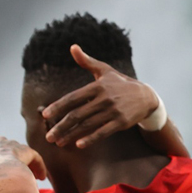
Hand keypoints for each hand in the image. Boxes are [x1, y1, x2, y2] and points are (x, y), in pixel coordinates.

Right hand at [0, 137, 46, 179]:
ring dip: (29, 165)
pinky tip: (41, 178)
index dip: (1, 161)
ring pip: (24, 154)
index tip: (5, 171)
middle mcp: (0, 142)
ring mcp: (14, 145)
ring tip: (33, 178)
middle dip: (16, 160)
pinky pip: (35, 158)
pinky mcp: (26, 150)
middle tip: (20, 172)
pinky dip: (39, 168)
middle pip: (10, 149)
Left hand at [41, 44, 159, 148]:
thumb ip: (87, 61)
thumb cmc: (120, 83)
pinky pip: (102, 132)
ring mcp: (113, 111)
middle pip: (77, 114)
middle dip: (61, 126)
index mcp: (97, 86)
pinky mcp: (120, 123)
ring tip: (58, 142)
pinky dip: (91, 139)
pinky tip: (79, 145)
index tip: (45, 114)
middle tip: (48, 137)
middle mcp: (104, 98)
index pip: (73, 98)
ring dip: (71, 135)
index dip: (58, 106)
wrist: (146, 96)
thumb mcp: (104, 70)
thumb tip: (72, 47)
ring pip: (87, 125)